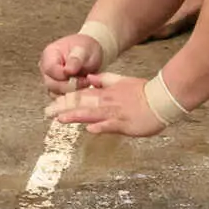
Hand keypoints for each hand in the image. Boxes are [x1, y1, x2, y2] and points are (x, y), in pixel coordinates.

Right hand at [40, 34, 106, 94]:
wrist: (90, 54)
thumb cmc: (86, 49)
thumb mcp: (84, 50)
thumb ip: (76, 59)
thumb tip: (68, 71)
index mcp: (49, 55)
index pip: (50, 69)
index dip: (64, 74)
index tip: (77, 73)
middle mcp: (46, 70)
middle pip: (51, 84)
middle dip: (69, 85)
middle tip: (85, 80)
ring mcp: (50, 81)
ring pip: (55, 93)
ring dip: (72, 91)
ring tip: (85, 82)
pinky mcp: (57, 90)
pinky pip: (61, 97)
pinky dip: (72, 96)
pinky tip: (82, 88)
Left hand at [43, 73, 165, 135]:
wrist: (161, 98)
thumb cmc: (143, 92)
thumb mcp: (122, 81)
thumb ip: (106, 80)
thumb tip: (90, 79)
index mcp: (107, 93)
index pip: (82, 95)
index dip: (66, 99)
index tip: (52, 103)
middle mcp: (108, 102)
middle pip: (83, 104)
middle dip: (64, 108)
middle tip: (47, 113)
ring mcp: (116, 113)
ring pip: (93, 114)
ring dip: (76, 116)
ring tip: (61, 119)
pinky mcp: (125, 124)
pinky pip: (111, 125)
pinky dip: (101, 126)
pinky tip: (90, 129)